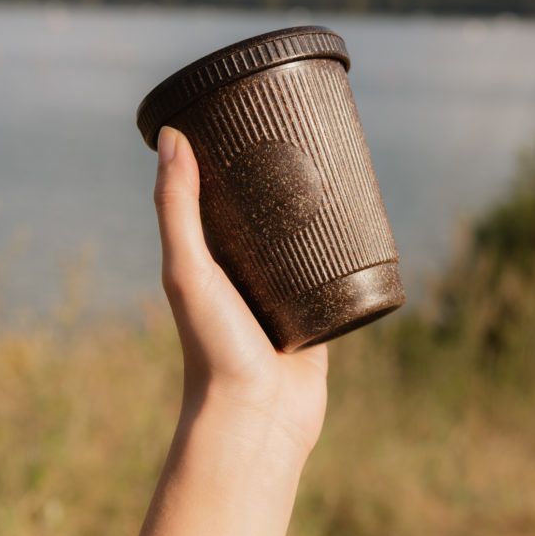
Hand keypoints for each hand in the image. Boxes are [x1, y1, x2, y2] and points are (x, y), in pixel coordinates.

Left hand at [153, 126, 327, 461]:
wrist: (259, 417)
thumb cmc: (213, 348)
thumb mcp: (188, 271)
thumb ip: (177, 210)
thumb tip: (171, 138)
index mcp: (211, 260)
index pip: (219, 197)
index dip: (231, 160)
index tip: (248, 118)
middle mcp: (247, 273)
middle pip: (268, 214)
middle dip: (283, 180)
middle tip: (306, 137)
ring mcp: (286, 293)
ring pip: (306, 239)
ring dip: (318, 211)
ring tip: (339, 170)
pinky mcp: (321, 312)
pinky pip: (338, 270)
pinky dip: (347, 246)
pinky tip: (363, 220)